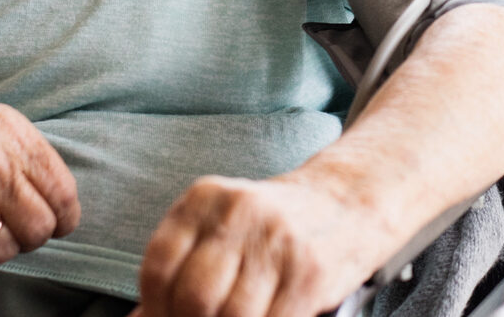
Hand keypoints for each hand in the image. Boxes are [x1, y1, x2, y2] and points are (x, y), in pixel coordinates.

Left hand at [137, 172, 395, 316]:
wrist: (348, 203)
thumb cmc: (274, 226)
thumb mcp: (221, 230)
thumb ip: (181, 269)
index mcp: (204, 199)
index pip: (159, 269)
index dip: (155, 309)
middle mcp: (239, 212)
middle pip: (193, 298)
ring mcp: (277, 241)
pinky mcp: (310, 271)